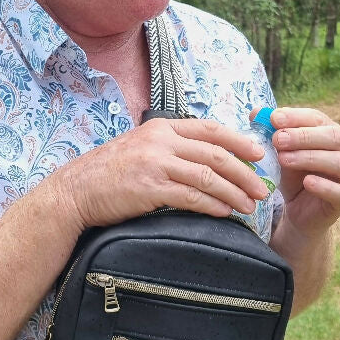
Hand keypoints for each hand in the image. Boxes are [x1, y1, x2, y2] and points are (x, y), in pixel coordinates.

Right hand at [51, 117, 270, 230]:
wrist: (76, 191)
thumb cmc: (111, 172)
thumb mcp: (141, 147)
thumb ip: (171, 147)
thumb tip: (208, 158)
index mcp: (161, 127)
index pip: (210, 129)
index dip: (239, 141)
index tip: (259, 155)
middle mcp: (160, 141)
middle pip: (215, 154)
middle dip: (244, 172)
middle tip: (263, 189)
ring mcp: (155, 164)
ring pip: (208, 176)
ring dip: (234, 192)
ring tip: (250, 206)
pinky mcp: (149, 188)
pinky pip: (191, 196)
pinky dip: (213, 204)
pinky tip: (225, 212)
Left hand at [265, 107, 339, 236]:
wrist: (299, 210)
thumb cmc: (292, 175)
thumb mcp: (279, 152)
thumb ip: (270, 133)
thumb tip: (255, 112)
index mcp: (328, 133)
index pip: (317, 118)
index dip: (296, 117)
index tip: (274, 119)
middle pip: (333, 137)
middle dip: (304, 136)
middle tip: (278, 139)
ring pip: (338, 162)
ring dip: (310, 158)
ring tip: (283, 159)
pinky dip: (324, 185)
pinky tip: (307, 182)